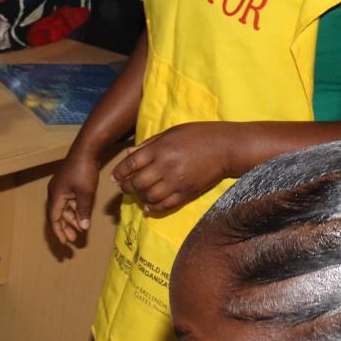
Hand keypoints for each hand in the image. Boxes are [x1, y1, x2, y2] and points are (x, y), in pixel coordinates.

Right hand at [47, 150, 98, 244]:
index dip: (58, 232)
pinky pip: (69, 201)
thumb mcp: (85, 193)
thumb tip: (83, 228)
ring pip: (64, 208)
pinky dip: (75, 209)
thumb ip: (83, 211)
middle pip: (58, 215)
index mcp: (55, 196)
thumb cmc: (84, 171)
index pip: (54, 218)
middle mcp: (55, 193)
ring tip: (81, 228)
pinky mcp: (68, 184)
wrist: (86, 150)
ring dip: (72, 219)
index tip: (64, 243)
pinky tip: (82, 214)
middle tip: (74, 240)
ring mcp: (61, 188)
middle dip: (66, 227)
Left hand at [111, 123, 232, 214]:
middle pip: (136, 183)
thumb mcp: (170, 133)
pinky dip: (154, 208)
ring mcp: (177, 182)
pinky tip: (149, 205)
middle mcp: (166, 167)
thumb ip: (148, 145)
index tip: (115, 177)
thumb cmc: (197, 135)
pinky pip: (165, 206)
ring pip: (149, 197)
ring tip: (138, 194)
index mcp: (160, 149)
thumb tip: (127, 154)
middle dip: (126, 187)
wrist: (226, 147)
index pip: (130, 164)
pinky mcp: (187, 193)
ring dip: (139, 198)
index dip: (119, 172)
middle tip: (124, 187)